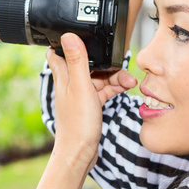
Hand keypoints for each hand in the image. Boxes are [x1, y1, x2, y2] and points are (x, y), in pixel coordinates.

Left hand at [46, 33, 137, 174]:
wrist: (79, 153)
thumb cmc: (77, 124)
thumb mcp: (81, 87)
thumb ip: (77, 61)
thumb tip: (67, 35)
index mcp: (64, 76)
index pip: (59, 51)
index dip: (70, 41)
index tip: (83, 35)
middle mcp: (70, 83)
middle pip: (87, 63)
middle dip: (105, 61)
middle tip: (121, 66)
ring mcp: (80, 94)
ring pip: (98, 76)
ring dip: (114, 76)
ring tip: (129, 81)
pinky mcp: (89, 104)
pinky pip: (103, 90)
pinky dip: (114, 87)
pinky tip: (126, 88)